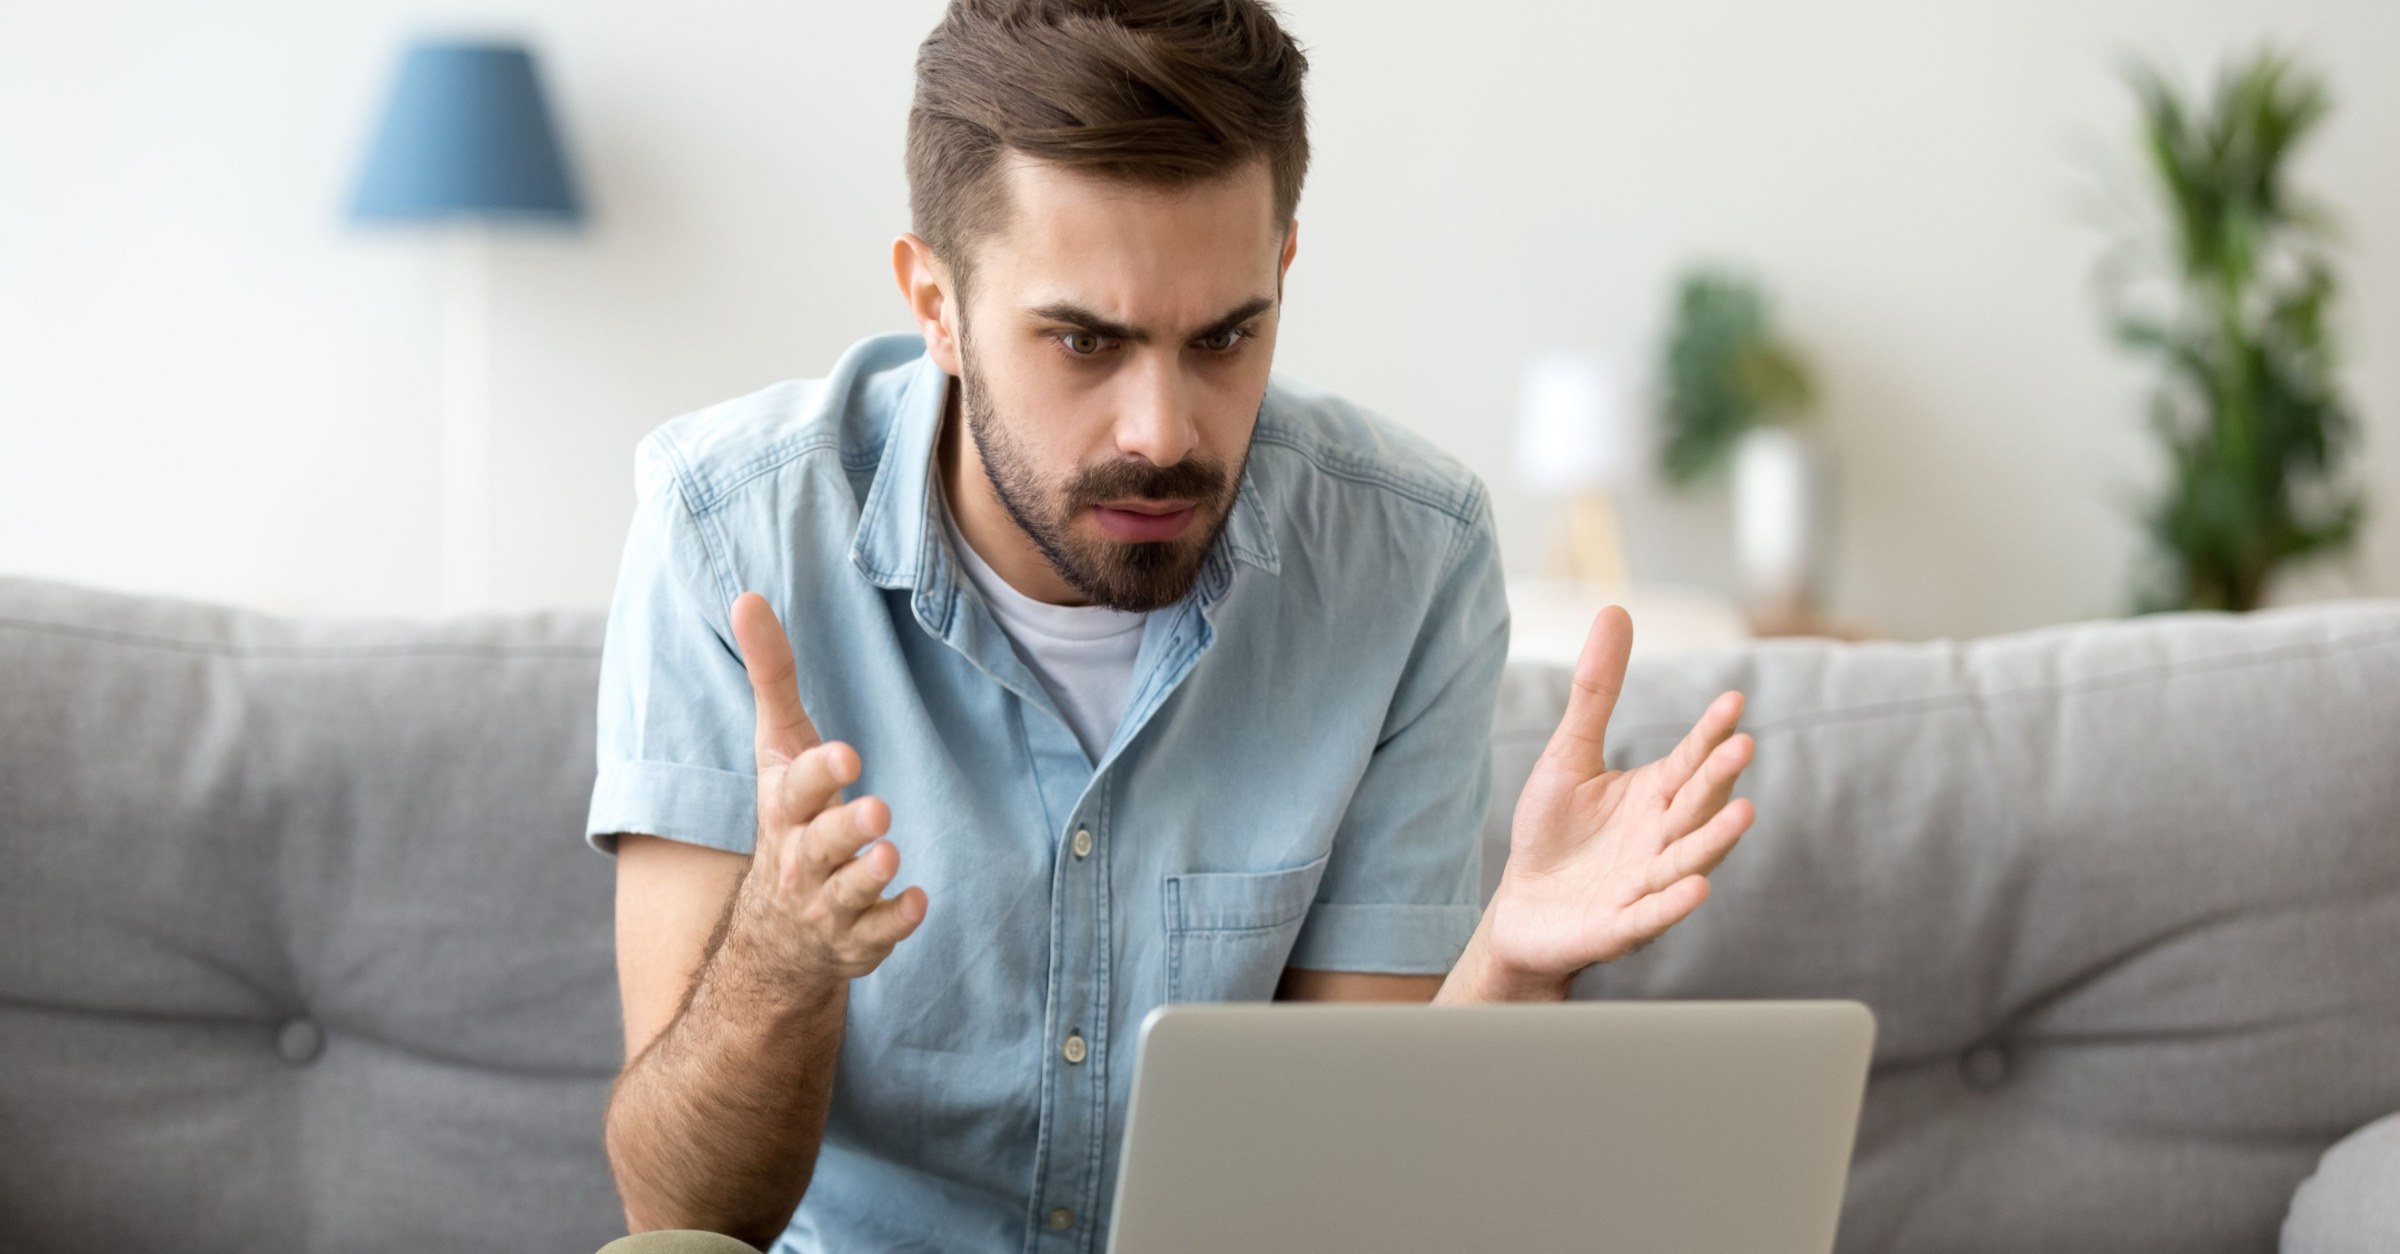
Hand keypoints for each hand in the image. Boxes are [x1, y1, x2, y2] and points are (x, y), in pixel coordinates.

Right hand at [729, 592, 927, 982]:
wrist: (777, 930)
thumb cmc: (791, 815)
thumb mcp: (779, 747)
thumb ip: (771, 675)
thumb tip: (747, 596)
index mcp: (784, 808)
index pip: (795, 788)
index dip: (818, 772)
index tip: (847, 753)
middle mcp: (799, 858)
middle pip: (817, 843)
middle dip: (844, 828)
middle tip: (878, 810)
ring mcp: (826, 902)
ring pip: (845, 891)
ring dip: (868, 873)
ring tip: (890, 853)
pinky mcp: (857, 937)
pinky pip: (876, 934)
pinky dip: (895, 920)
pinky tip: (917, 901)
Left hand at [1471, 606, 1754, 999]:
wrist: (1523, 908)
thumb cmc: (1554, 832)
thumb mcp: (1569, 754)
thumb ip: (1596, 692)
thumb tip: (1616, 610)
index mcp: (1656, 795)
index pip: (1691, 759)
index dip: (1710, 733)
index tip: (1733, 701)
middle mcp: (1662, 837)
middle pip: (1698, 804)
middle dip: (1720, 778)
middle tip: (1743, 746)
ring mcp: (1647, 883)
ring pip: (1689, 858)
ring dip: (1716, 839)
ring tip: (1743, 812)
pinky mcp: (1623, 925)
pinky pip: (1654, 913)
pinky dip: (1675, 904)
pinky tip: (1697, 888)